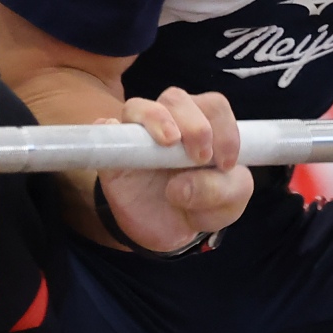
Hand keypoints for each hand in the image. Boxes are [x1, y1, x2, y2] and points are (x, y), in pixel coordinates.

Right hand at [93, 87, 252, 251]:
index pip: (214, 106)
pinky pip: (104, 131)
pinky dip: (108, 129)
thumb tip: (180, 186)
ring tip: (170, 142)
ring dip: (156, 118)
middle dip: (194, 124)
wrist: (168, 234)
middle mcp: (170, 122)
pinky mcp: (112, 155)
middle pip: (177, 99)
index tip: (226, 164)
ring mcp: (137, 136)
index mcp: (204, 125)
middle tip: (201, 157)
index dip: (224, 129)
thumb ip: (221, 191)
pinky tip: (121, 147)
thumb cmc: (202, 207)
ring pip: (138, 106)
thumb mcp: (228, 205)